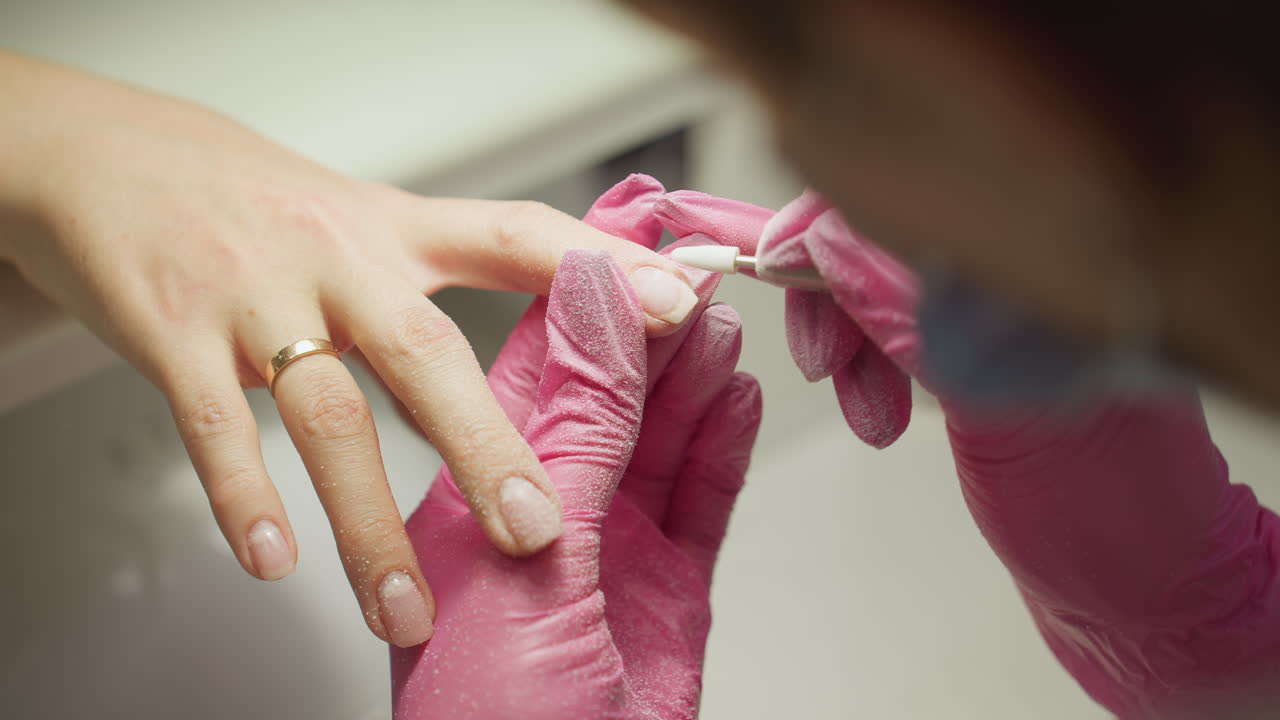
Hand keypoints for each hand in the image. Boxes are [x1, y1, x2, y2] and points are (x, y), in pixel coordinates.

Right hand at [0, 52, 701, 645]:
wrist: (112, 155)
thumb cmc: (258, 202)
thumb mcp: (368, 216)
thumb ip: (455, 261)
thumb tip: (569, 292)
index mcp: (399, 229)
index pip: (518, 237)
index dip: (601, 269)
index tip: (680, 309)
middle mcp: (339, 259)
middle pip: (428, 354)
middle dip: (487, 446)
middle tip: (538, 532)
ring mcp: (256, 296)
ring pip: (325, 413)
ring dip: (368, 520)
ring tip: (406, 605)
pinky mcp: (172, 330)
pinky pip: (215, 424)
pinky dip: (244, 495)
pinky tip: (273, 558)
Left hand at [391, 245, 759, 717]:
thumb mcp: (532, 557)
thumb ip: (572, 428)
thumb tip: (592, 301)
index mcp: (476, 504)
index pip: (531, 369)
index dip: (581, 292)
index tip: (627, 229)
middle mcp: (543, 520)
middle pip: (605, 395)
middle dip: (648, 326)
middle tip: (694, 260)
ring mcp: (612, 556)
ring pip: (658, 439)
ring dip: (691, 377)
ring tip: (722, 316)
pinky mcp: (670, 593)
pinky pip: (701, 501)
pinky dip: (723, 448)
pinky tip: (739, 401)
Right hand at [656, 188, 1279, 715]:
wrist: (1154, 599)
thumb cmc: (1117, 525)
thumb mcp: (1003, 418)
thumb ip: (914, 320)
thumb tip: (823, 238)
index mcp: (1062, 270)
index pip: (925, 194)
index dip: (831, 218)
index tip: (769, 261)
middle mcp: (1038, 277)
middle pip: (894, 231)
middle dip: (834, 294)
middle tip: (820, 365)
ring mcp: (1017, 310)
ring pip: (888, 282)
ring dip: (851, 341)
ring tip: (866, 415)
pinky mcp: (996, 347)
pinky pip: (905, 324)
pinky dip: (874, 363)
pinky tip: (880, 409)